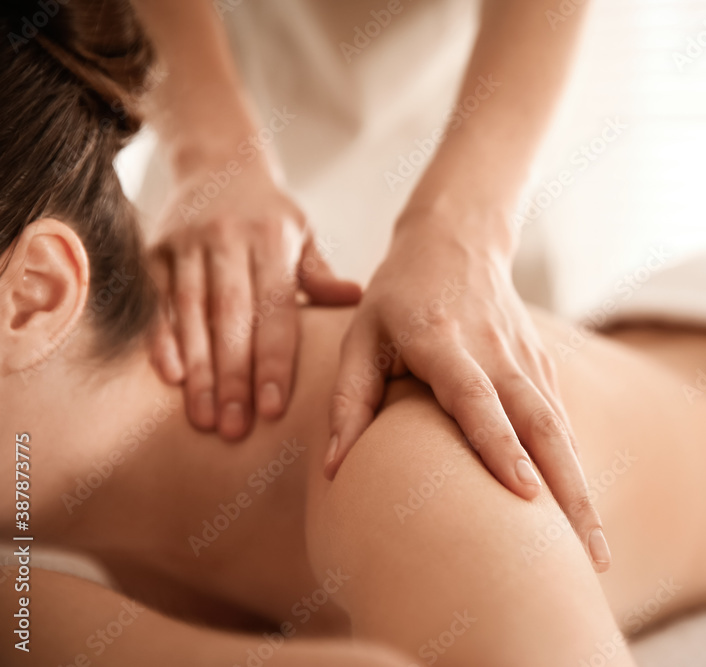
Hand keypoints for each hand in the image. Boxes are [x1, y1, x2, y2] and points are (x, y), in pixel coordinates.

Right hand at [148, 160, 361, 439]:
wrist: (217, 158)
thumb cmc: (269, 212)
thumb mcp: (302, 233)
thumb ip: (318, 274)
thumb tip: (356, 300)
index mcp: (272, 241)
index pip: (275, 311)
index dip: (272, 362)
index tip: (272, 409)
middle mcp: (228, 242)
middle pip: (231, 320)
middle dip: (233, 379)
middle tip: (235, 430)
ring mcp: (187, 245)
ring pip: (192, 317)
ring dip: (198, 372)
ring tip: (205, 419)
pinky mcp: (154, 251)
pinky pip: (157, 302)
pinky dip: (162, 340)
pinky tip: (170, 378)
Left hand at [323, 209, 610, 570]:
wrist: (458, 240)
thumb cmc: (398, 295)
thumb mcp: (361, 334)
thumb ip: (349, 399)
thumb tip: (335, 469)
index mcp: (442, 341)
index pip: (476, 398)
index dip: (501, 445)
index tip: (526, 493)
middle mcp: (494, 351)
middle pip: (540, 424)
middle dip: (568, 490)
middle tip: (587, 553)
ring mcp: (525, 357)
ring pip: (560, 429)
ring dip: (581, 489)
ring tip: (595, 551)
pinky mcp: (541, 364)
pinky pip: (560, 421)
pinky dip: (574, 467)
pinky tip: (581, 512)